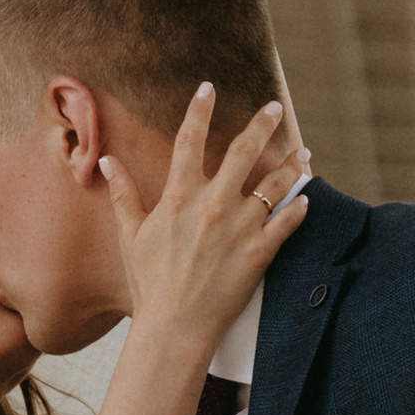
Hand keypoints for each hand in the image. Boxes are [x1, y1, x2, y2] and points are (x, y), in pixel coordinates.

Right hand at [99, 88, 307, 358]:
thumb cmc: (149, 283)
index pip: (189, 141)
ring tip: (303, 151)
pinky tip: (306, 199)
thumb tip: (107, 163)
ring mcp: (240, 227)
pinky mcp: (260, 251)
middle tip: (273, 107)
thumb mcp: (130, 236)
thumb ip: (124, 195)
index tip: (208, 88)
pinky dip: (299, 208)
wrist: (174, 327)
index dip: (199, 110)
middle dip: (261, 125)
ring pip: (275, 184)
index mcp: (179, 197)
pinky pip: (288, 221)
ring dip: (291, 164)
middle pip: (243, 151)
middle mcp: (212, 205)